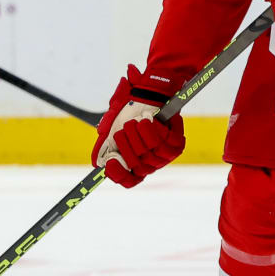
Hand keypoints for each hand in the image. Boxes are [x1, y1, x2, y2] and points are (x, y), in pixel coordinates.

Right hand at [92, 65, 184, 187]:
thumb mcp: (113, 127)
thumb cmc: (130, 112)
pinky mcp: (177, 145)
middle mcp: (151, 163)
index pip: (129, 181)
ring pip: (149, 153)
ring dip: (138, 134)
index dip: (118, 174)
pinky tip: (149, 120)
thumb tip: (97, 164)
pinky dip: (152, 129)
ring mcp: (165, 156)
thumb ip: (104, 145)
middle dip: (126, 143)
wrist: (150, 95)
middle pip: (136, 165)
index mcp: (136, 163)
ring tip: (137, 121)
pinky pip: (163, 142)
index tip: (110, 161)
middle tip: (125, 127)